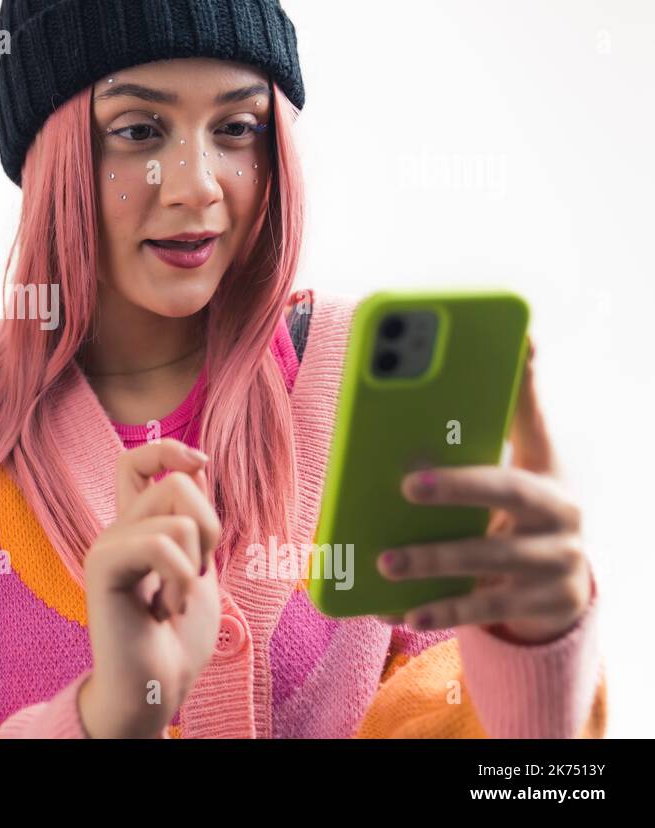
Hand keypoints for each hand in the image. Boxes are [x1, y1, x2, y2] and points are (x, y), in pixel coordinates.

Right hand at [78, 437, 222, 736]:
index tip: (199, 462)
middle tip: (196, 574)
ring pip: (177, 517)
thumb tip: (195, 467)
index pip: (135, 461)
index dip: (167, 449)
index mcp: (137, 528)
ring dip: (194, 567)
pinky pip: (162, 547)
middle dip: (210, 528)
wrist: (157, 689)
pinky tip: (164, 610)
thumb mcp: (199, 569)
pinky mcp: (103, 566)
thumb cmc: (177, 640)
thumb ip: (195, 523)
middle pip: (175, 481)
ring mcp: (107, 545)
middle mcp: (118, 529)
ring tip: (175, 600)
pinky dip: (181, 583)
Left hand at [375, 333, 592, 643]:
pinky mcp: (542, 605)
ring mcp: (558, 564)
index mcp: (549, 470)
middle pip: (507, 494)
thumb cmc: (522, 506)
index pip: (528, 426)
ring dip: (434, 560)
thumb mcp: (522, 461)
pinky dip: (441, 611)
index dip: (506, 396)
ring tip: (384, 561)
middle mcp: (563, 515)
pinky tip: (401, 612)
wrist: (560, 583)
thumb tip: (521, 335)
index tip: (456, 398)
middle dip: (458, 487)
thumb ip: (507, 410)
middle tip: (405, 484)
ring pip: (490, 560)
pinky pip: (485, 610)